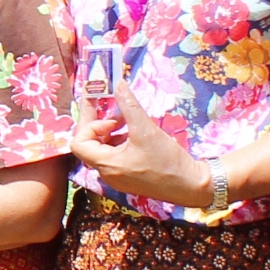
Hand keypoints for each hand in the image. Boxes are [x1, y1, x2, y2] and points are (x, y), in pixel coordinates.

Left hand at [68, 90, 212, 207]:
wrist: (191, 186)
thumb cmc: (167, 161)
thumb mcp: (146, 129)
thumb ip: (128, 104)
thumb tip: (117, 83)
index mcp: (106, 165)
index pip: (79, 143)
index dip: (88, 124)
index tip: (107, 114)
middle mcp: (106, 173)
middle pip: (88, 145)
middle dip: (98, 124)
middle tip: (112, 108)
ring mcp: (116, 177)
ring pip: (102, 149)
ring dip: (110, 131)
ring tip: (127, 119)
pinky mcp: (127, 176)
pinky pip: (113, 155)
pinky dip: (118, 140)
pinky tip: (134, 132)